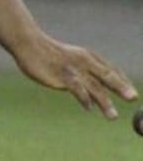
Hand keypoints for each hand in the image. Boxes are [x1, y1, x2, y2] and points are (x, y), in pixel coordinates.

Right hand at [13, 35, 137, 119]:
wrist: (28, 43)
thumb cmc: (48, 54)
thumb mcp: (71, 61)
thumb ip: (84, 76)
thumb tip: (95, 99)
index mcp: (88, 56)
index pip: (110, 70)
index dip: (123, 81)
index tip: (133, 94)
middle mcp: (84, 61)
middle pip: (106, 76)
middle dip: (120, 88)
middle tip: (133, 98)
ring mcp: (73, 68)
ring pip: (93, 86)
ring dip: (104, 102)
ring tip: (113, 116)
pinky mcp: (61, 75)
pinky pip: (75, 88)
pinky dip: (83, 98)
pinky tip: (88, 108)